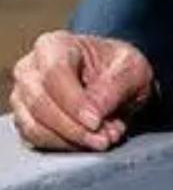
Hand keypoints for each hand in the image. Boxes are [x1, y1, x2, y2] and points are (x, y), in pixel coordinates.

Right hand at [9, 29, 155, 152]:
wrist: (113, 79)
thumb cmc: (119, 67)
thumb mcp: (132, 69)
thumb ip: (114, 87)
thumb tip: (94, 114)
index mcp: (55, 44)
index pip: (55, 72)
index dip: (74, 102)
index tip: (96, 122)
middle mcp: (30, 68)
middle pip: (41, 103)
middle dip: (74, 128)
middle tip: (105, 139)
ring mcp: (22, 95)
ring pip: (34, 126)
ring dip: (70, 140)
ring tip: (102, 139)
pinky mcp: (23, 120)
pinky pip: (35, 141)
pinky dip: (64, 146)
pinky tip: (89, 142)